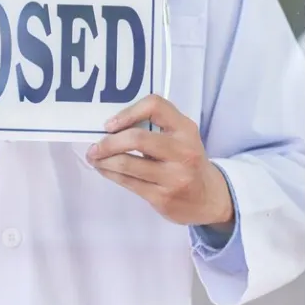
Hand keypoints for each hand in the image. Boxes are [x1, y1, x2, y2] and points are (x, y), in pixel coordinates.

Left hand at [87, 95, 233, 228]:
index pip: (155, 106)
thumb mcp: (183, 137)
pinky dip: (110, 174)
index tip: (111, 124)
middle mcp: (183, 151)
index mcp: (186, 129)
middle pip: (137, 139)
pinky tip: (106, 170)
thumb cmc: (188, 161)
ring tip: (95, 158)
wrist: (210, 198)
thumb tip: (111, 127)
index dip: (128, 112)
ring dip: (104, 160)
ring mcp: (174, 177)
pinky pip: (128, 183)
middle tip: (95, 146)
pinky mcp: (163, 197)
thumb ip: (156, 127)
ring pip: (127, 164)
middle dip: (108, 142)